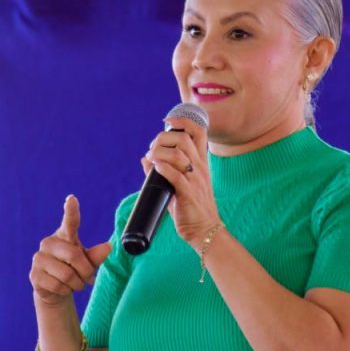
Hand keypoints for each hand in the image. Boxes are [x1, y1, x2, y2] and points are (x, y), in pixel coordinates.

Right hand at [30, 195, 112, 306]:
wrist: (54, 290)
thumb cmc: (74, 270)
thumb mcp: (88, 262)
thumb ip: (97, 255)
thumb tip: (108, 246)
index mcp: (65, 235)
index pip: (70, 221)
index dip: (71, 210)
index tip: (72, 199)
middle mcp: (49, 243)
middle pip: (74, 256)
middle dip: (86, 271)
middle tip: (88, 278)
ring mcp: (39, 258)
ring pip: (67, 274)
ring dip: (77, 284)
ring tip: (75, 284)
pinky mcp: (34, 275)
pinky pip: (58, 286)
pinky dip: (66, 291)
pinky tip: (63, 288)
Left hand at [140, 116, 221, 245]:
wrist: (205, 230)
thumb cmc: (191, 208)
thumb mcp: (180, 185)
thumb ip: (164, 171)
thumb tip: (145, 159)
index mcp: (201, 162)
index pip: (199, 131)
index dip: (183, 120)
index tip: (168, 120)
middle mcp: (200, 167)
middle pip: (184, 138)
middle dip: (163, 138)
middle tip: (152, 148)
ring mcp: (196, 179)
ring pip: (178, 154)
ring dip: (159, 153)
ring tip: (151, 159)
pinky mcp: (189, 193)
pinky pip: (175, 175)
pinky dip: (162, 168)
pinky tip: (155, 168)